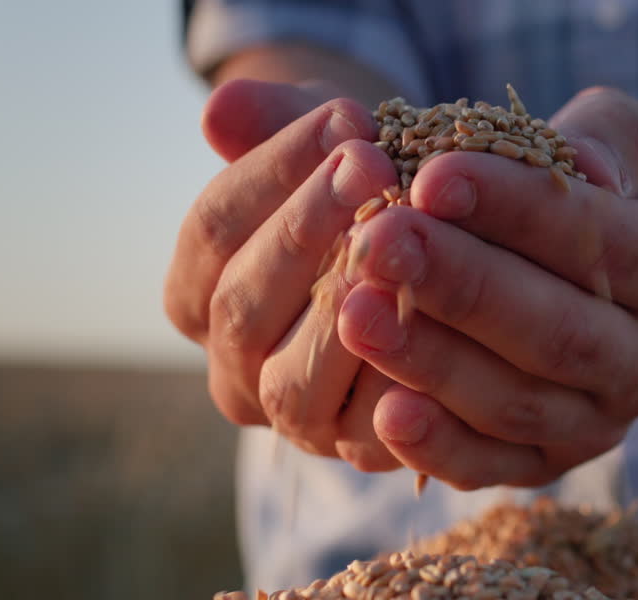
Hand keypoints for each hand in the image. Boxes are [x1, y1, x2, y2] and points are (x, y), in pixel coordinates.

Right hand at [164, 78, 403, 470]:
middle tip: (373, 166)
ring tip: (401, 245)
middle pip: (244, 303)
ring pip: (293, 380)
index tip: (344, 118)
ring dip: (345, 311)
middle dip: (309, 227)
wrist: (426, 263)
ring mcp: (291, 418)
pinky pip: (367, 434)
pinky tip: (439, 322)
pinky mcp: (356, 452)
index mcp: (198, 293)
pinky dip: (398, 383)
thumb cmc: (363, 196)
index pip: (215, 229)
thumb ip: (276, 125)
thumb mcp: (323, 151)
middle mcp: (232, 366)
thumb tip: (223, 108)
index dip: (274, 170)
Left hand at [338, 87, 637, 488]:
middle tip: (377, 244)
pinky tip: (383, 411)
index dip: (516, 211)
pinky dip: (437, 447)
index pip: (602, 242)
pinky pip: (491, 467)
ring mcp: (603, 424)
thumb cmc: (595, 186)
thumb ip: (606, 136)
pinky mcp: (547, 465)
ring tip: (355, 312)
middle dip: (462, 287)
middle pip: (558, 333)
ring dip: (432, 362)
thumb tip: (587, 166)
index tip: (430, 178)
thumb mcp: (617, 136)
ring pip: (517, 404)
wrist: (603, 268)